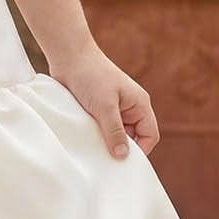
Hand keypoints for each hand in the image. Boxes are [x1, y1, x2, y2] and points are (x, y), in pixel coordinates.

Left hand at [48, 42, 158, 159]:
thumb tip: (123, 156)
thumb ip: (115, 131)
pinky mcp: (97, 109)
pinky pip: (101, 128)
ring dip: (106, 141)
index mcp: (139, 104)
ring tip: (94, 149)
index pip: (150, 135)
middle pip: (133, 137)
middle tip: (106, 161)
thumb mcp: (105, 106)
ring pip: (115, 134)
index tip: (122, 162)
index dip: (140, 150)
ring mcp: (113, 108)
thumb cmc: (91, 76)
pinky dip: (95, 135)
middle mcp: (129, 107)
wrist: (68, 56)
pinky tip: (86, 141)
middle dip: (121, 148)